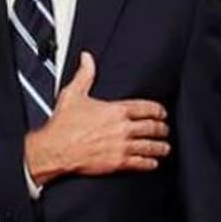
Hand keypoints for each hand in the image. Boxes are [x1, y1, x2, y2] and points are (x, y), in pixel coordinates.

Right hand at [24, 51, 169, 183]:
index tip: (162, 113)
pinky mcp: (118, 163)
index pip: (146, 108)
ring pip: (150, 146)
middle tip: (165, 129)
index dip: (158, 111)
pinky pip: (141, 163)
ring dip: (160, 146)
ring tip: (164, 147)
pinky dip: (150, 163)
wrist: (55, 149)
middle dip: (162, 128)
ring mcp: (122, 146)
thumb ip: (85, 75)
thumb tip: (87, 58)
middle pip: (152, 127)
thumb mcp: (73, 94)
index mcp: (116, 110)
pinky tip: (153, 162)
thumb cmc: (63, 125)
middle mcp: (123, 128)